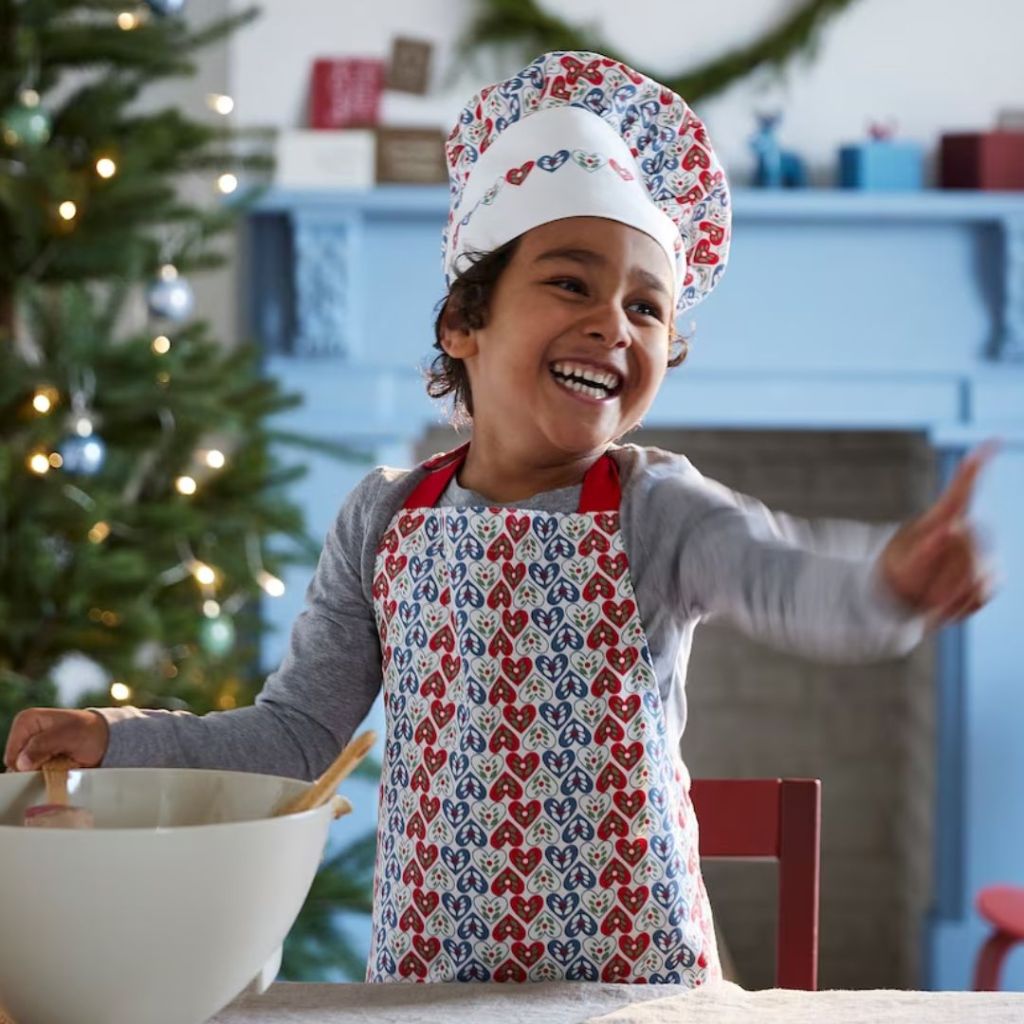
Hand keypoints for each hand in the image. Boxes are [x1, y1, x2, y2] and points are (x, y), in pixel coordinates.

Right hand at [3, 707, 109, 771]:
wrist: (105, 738)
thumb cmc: (89, 731)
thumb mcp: (68, 735)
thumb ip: (43, 745)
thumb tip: (22, 763)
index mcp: (26, 721)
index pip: (12, 755)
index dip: (29, 762)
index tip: (51, 757)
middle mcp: (25, 734)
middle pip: (17, 766)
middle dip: (37, 768)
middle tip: (59, 760)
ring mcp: (31, 748)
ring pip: (26, 773)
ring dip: (44, 773)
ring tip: (63, 763)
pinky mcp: (39, 760)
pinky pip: (36, 776)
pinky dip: (49, 775)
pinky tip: (63, 767)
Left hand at [880, 443, 997, 625]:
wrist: (904, 600)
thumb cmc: (899, 576)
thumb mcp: (900, 566)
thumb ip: (924, 550)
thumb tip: (952, 527)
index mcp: (943, 517)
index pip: (963, 489)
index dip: (976, 468)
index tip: (990, 442)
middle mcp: (969, 529)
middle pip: (972, 544)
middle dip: (947, 569)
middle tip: (921, 588)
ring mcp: (982, 552)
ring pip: (977, 574)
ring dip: (950, 591)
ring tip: (927, 599)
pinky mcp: (991, 575)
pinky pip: (982, 592)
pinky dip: (962, 604)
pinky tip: (943, 606)